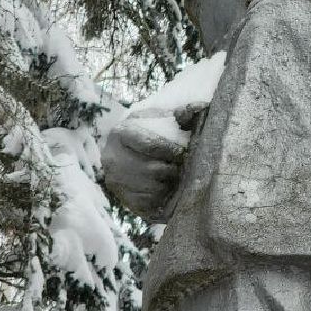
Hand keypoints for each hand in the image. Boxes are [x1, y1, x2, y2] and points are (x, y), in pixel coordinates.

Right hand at [101, 102, 204, 221]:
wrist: (129, 151)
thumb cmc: (150, 131)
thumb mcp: (159, 118)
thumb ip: (180, 114)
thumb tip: (198, 108)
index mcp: (121, 132)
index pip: (151, 145)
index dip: (171, 150)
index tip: (182, 151)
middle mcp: (112, 158)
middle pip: (152, 169)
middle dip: (172, 168)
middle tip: (180, 166)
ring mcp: (115, 180)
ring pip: (152, 188)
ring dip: (168, 183)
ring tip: (173, 176)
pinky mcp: (122, 198)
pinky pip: (148, 203)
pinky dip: (161, 197)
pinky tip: (165, 188)